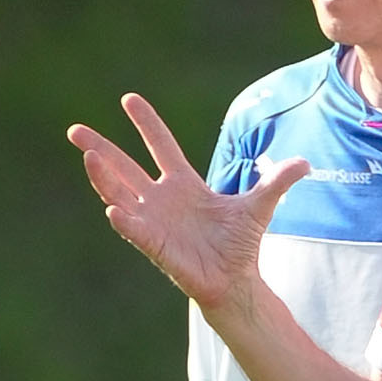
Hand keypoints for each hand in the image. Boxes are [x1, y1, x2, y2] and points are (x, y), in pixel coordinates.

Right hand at [67, 92, 301, 315]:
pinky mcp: (155, 246)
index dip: (146, 124)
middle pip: (124, 167)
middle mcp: (162, 199)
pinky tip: (112, 208)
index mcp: (183, 184)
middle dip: (100, 148)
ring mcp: (154, 222)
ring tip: (87, 157)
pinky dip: (124, 220)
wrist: (236, 281)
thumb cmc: (240, 244)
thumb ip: (278, 181)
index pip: (159, 146)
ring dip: (103, 177)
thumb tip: (307, 163)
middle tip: (74, 130)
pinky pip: (135, 230)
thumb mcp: (261, 205)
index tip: (128, 100)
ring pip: (120, 193)